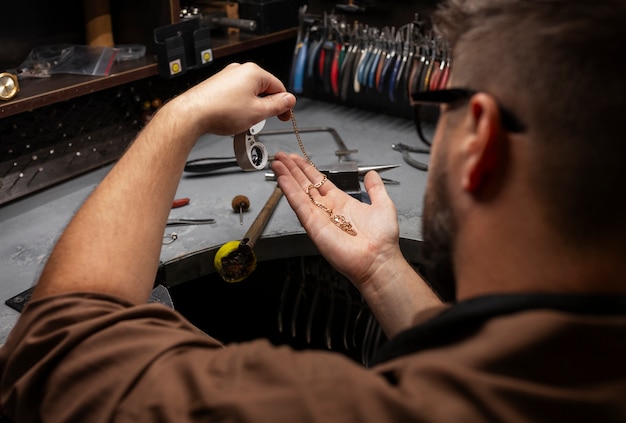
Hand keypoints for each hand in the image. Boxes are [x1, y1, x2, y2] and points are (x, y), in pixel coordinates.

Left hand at [165, 62, 296, 136]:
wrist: (192, 114)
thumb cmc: (220, 111)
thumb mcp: (258, 112)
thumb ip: (277, 106)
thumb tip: (289, 100)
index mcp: (253, 72)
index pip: (279, 87)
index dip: (284, 104)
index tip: (285, 116)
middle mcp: (240, 71)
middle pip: (264, 89)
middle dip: (266, 106)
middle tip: (264, 121)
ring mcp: (227, 77)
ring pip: (249, 94)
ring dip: (253, 108)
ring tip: (245, 122)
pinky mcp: (217, 86)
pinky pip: (236, 96)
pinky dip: (239, 108)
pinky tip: (234, 119)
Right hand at [271, 152, 402, 288]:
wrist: (378, 258)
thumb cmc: (382, 239)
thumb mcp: (382, 204)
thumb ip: (375, 188)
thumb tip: (372, 175)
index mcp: (341, 202)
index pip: (319, 181)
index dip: (307, 169)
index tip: (297, 159)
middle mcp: (327, 209)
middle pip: (305, 185)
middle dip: (292, 169)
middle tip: (281, 157)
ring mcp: (319, 217)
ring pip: (299, 193)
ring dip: (287, 177)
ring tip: (277, 163)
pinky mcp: (313, 225)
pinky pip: (299, 205)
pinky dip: (289, 191)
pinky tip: (282, 179)